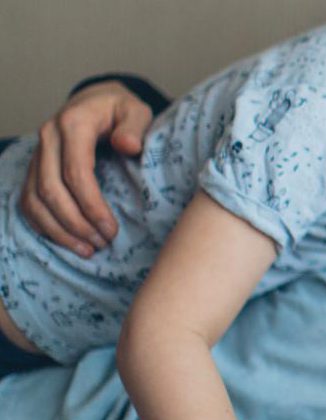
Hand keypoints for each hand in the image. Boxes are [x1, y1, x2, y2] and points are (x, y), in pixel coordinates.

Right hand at [20, 80, 152, 257]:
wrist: (96, 102)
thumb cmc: (121, 111)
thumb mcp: (136, 111)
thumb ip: (135, 126)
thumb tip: (128, 146)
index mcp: (73, 124)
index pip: (75, 173)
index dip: (92, 206)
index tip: (112, 230)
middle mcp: (48, 138)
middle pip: (51, 190)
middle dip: (76, 223)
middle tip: (103, 243)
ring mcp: (38, 154)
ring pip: (35, 199)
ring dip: (59, 230)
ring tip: (88, 250)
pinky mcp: (34, 167)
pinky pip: (28, 201)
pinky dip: (44, 225)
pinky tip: (67, 241)